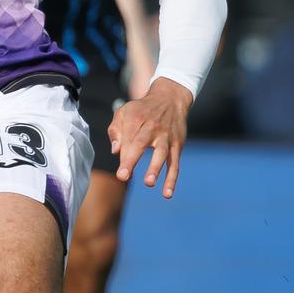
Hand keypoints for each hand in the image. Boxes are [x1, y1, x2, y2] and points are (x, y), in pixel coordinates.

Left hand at [107, 76, 192, 196]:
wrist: (170, 98)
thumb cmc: (141, 110)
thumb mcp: (124, 112)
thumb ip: (116, 130)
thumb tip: (116, 151)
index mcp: (135, 118)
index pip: (127, 138)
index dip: (122, 154)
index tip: (120, 171)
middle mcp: (152, 127)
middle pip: (141, 144)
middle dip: (131, 160)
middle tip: (123, 176)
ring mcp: (166, 136)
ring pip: (162, 153)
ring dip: (155, 168)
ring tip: (149, 183)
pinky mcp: (177, 144)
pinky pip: (175, 163)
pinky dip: (172, 178)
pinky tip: (167, 194)